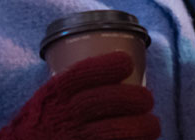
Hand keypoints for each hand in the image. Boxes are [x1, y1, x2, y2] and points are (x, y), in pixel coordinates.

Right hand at [0, 53, 159, 139]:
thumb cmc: (40, 124)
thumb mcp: (47, 100)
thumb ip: (71, 88)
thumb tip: (116, 73)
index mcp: (53, 98)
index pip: (78, 77)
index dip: (105, 67)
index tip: (126, 61)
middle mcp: (61, 118)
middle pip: (101, 103)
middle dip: (132, 98)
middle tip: (148, 99)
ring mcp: (71, 139)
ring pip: (111, 132)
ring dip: (138, 127)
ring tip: (153, 124)